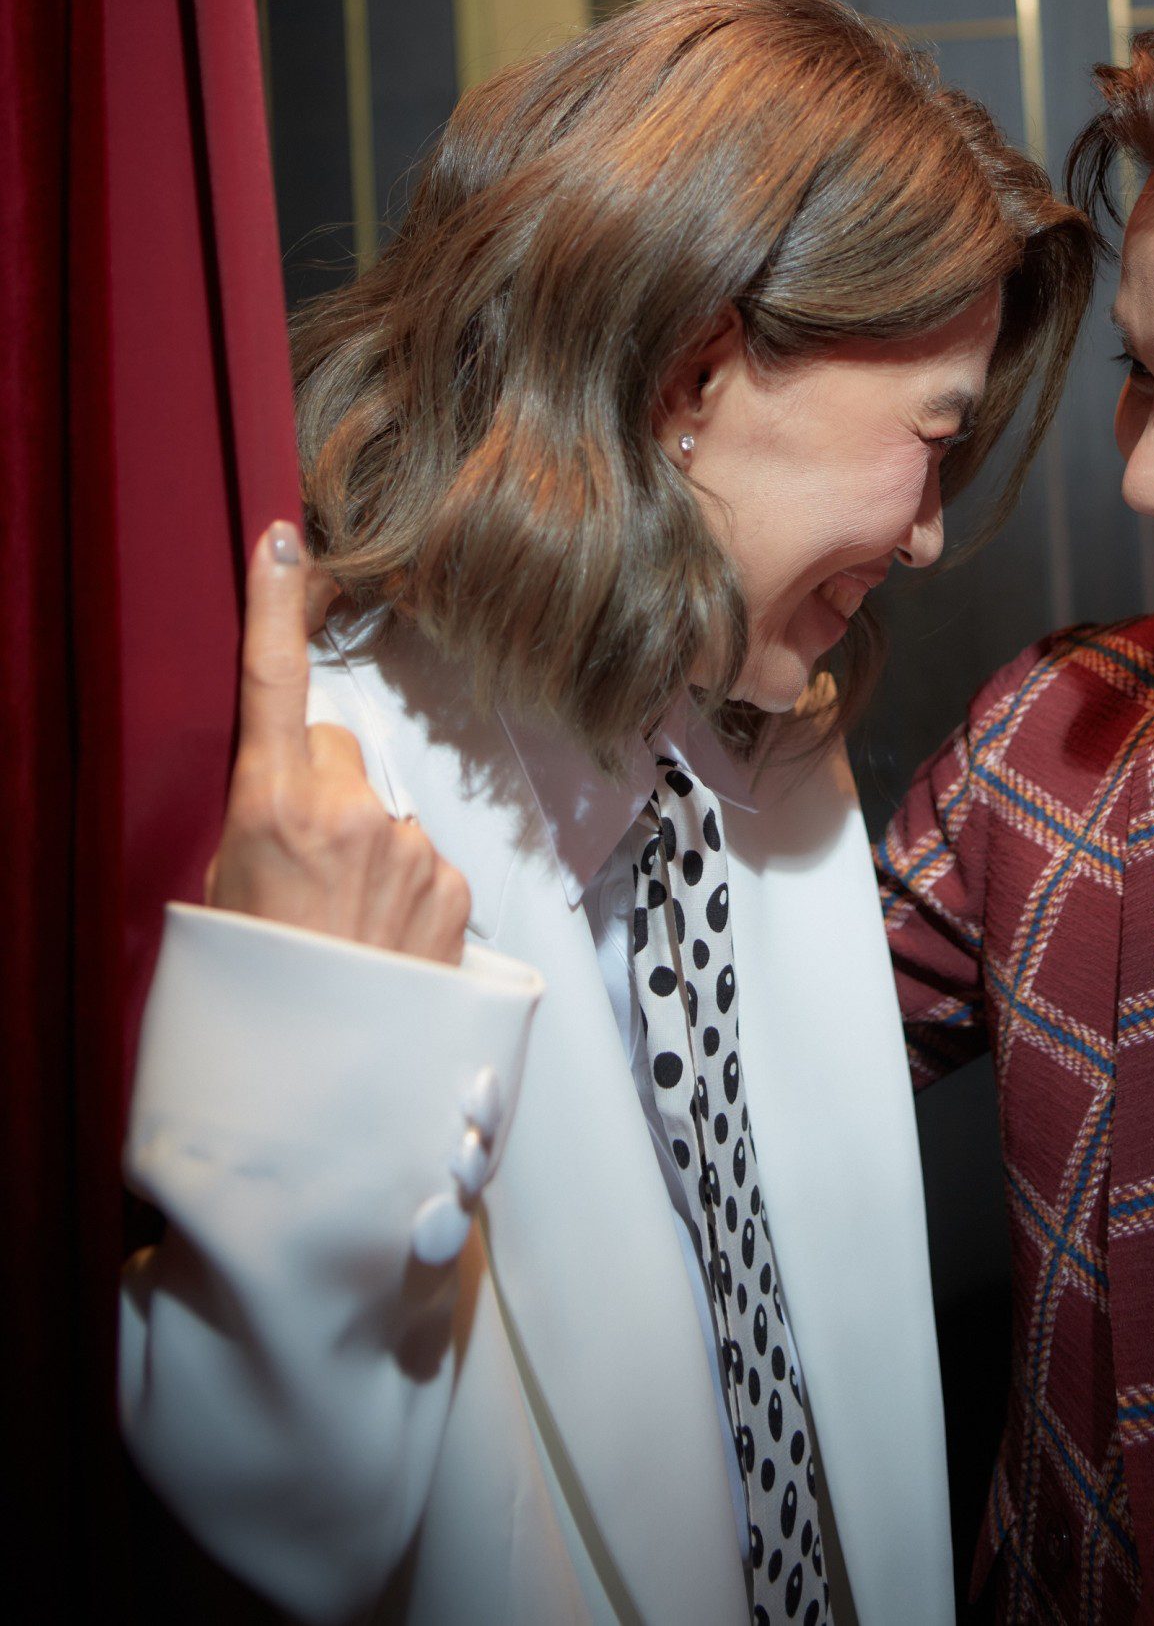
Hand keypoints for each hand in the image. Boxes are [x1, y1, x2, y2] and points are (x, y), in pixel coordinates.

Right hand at [205, 522, 471, 963]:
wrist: (316, 1088)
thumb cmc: (257, 991)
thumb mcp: (224, 892)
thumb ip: (261, 822)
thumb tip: (292, 796)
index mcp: (272, 807)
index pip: (274, 683)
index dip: (274, 606)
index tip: (282, 543)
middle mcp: (346, 812)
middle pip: (340, 750)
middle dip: (325, 788)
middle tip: (304, 865)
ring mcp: (406, 845)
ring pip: (384, 810)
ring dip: (367, 847)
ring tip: (343, 920)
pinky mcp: (450, 882)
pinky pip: (422, 858)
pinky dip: (403, 888)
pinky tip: (379, 939)